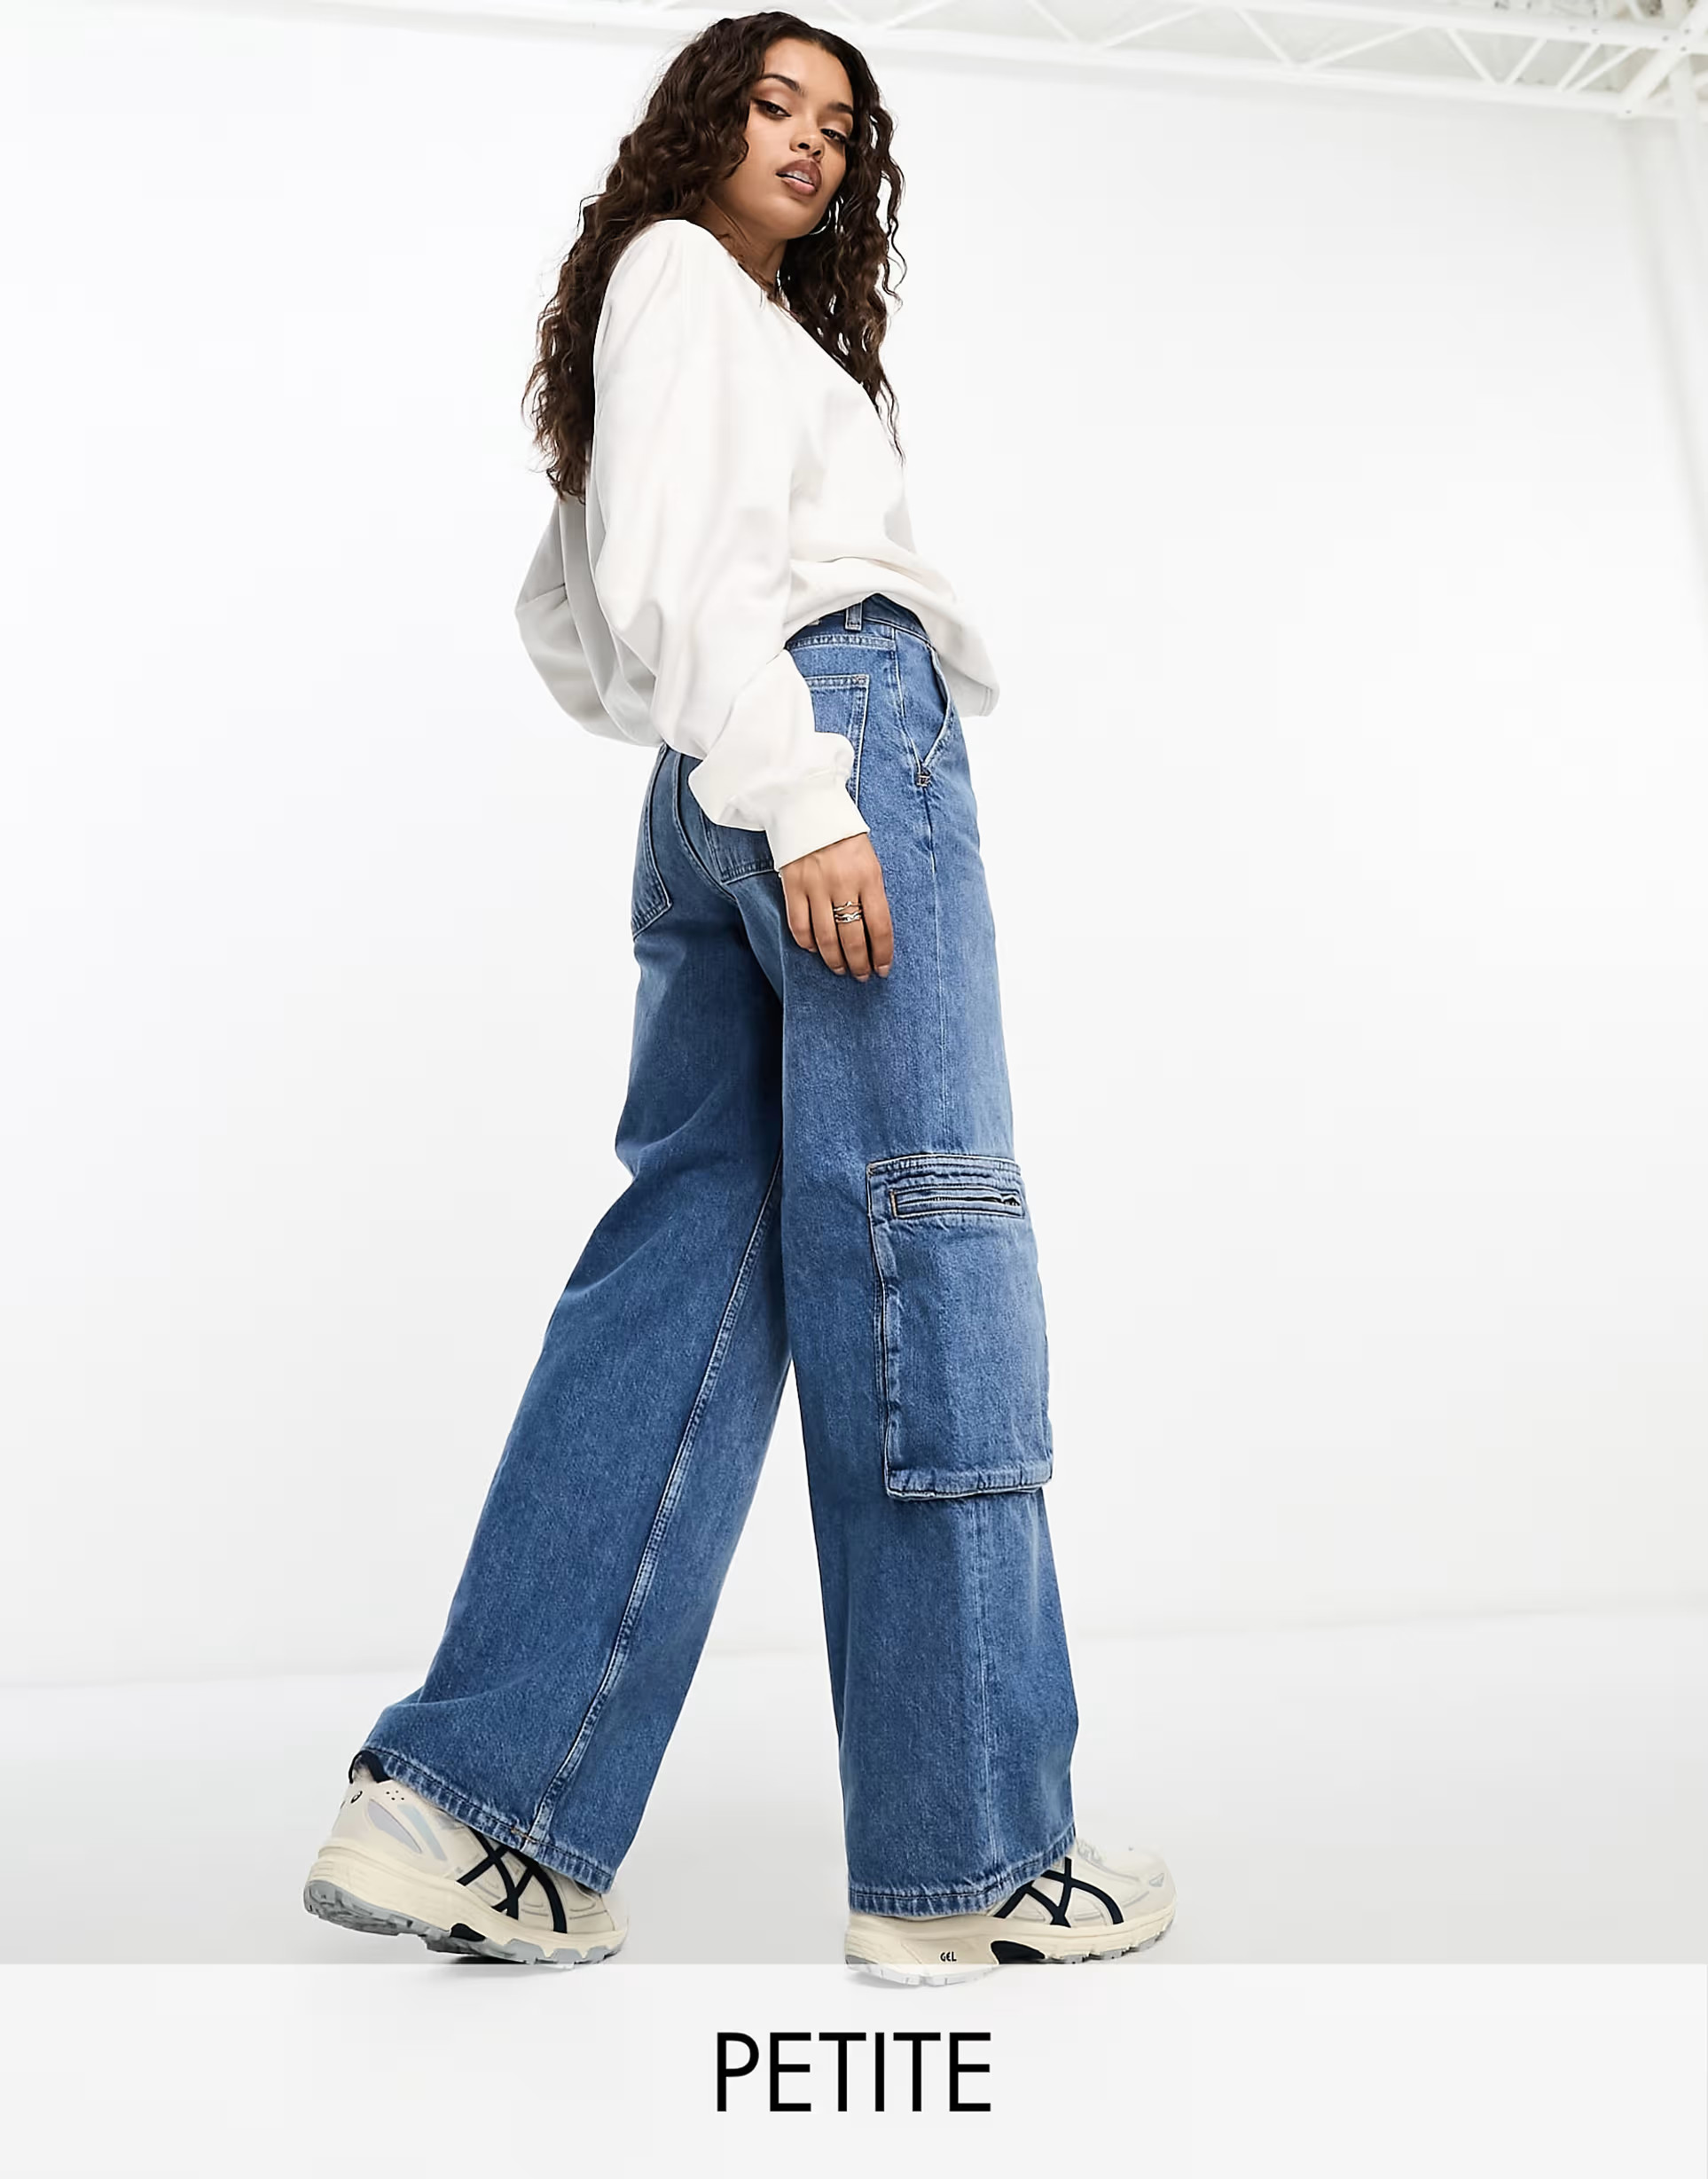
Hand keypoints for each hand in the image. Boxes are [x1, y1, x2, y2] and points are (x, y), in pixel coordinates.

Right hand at [778, 832, 892, 980]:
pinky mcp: (792, 886)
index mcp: (869, 877)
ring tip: (840, 969)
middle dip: (859, 963)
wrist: (809, 808)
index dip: (882, 954)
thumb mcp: (870, 862)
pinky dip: (807, 943)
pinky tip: (814, 949)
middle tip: (861, 976)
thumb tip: (873, 933)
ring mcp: (815, 886)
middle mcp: (843, 884)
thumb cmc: (846, 838)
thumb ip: (872, 894)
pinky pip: (799, 925)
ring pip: (826, 937)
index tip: (882, 969)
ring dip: (834, 960)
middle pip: (853, 937)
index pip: (879, 927)